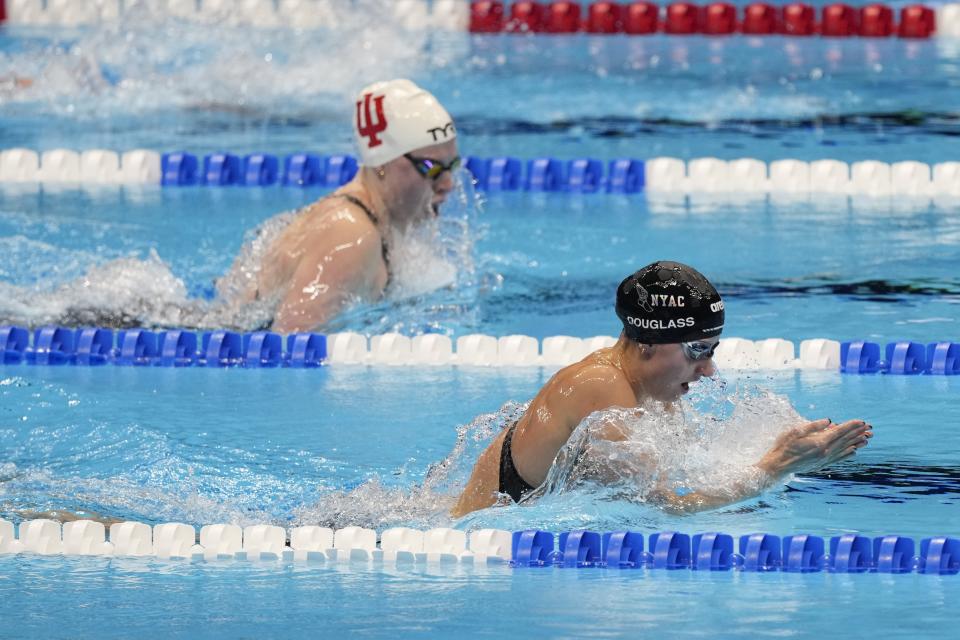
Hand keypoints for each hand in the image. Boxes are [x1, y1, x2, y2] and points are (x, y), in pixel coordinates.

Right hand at [757, 418, 872, 478]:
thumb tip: (829, 421)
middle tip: (869, 428)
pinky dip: (847, 454)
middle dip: (857, 433)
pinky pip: (838, 458)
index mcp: (820, 442)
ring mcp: (824, 459)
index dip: (851, 426)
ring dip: (856, 443)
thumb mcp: (795, 431)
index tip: (861, 421)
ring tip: (867, 439)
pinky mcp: (821, 464)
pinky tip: (853, 452)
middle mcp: (825, 452)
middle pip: (844, 440)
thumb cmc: (783, 446)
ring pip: (844, 450)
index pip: (839, 432)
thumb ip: (813, 426)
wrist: (777, 466)